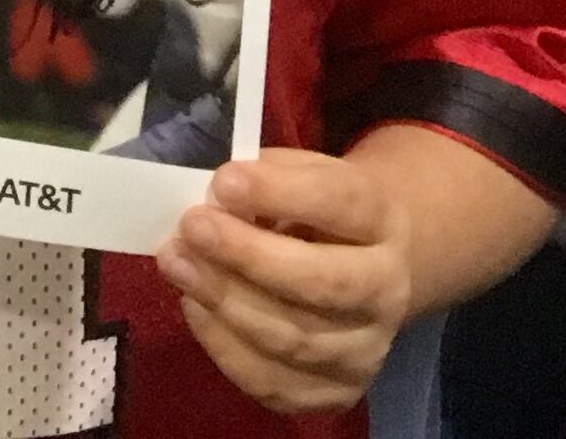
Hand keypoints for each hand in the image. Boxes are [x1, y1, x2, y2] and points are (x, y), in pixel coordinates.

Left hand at [156, 148, 413, 417]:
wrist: (368, 268)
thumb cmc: (320, 211)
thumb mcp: (304, 174)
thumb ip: (268, 178)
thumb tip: (217, 198)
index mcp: (383, 221)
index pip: (342, 203)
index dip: (282, 192)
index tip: (224, 182)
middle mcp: (387, 291)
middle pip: (323, 282)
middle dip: (249, 256)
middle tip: (193, 227)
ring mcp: (366, 350)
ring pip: (294, 339)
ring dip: (225, 301)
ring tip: (177, 264)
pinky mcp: (338, 392)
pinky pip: (274, 382)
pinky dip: (225, 346)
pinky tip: (195, 305)